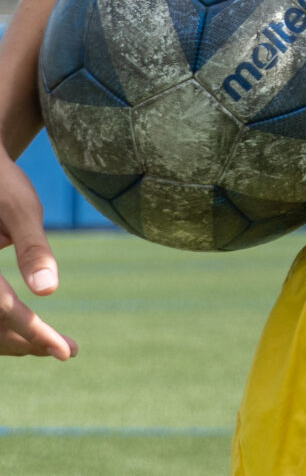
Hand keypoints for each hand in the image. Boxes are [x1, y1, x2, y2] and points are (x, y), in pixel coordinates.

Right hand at [0, 153, 69, 359]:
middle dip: (27, 341)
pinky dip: (6, 324)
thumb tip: (49, 290)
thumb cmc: (1, 184)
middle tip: (69, 350)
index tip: (65, 351)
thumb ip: (33, 249)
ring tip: (57, 344)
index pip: (3, 308)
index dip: (33, 333)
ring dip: (15, 339)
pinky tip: (35, 331)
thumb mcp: (21, 210)